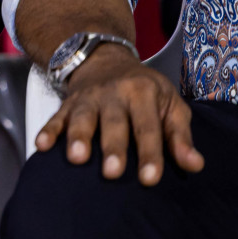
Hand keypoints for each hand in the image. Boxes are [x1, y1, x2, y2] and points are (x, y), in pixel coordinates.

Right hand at [36, 43, 203, 184]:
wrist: (105, 59)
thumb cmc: (145, 91)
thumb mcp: (171, 104)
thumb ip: (180, 136)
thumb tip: (194, 165)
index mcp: (143, 93)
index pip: (148, 127)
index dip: (150, 153)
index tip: (149, 179)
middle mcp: (114, 93)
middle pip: (114, 123)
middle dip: (113, 147)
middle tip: (112, 173)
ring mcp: (88, 98)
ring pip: (83, 117)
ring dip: (78, 137)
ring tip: (77, 158)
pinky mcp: (68, 103)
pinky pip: (56, 116)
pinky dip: (48, 130)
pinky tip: (42, 145)